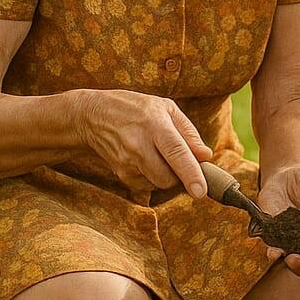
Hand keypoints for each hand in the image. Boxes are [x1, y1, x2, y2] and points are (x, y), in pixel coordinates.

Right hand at [74, 89, 211, 197]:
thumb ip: (189, 133)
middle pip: (168, 177)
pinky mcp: (120, 173)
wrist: (93, 115)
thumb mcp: (166, 108)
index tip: (201, 192)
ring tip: (158, 154)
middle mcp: (139, 144)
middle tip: (181, 161)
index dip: (191, 173)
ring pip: (158, 183)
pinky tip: (145, 159)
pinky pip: (146, 185)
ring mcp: (126, 161)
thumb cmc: (136, 108)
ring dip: (167, 176)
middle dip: (181, 176)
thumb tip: (206, 156)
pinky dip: (152, 177)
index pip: (176, 152)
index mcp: (155, 124)